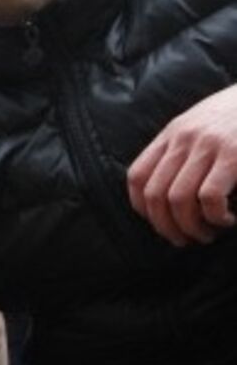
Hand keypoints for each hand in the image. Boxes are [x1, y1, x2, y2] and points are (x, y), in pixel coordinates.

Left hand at [127, 86, 236, 245]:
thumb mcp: (205, 125)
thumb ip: (185, 150)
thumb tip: (170, 195)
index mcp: (173, 133)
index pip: (137, 176)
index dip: (142, 208)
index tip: (160, 222)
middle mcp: (185, 138)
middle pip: (155, 194)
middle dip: (166, 227)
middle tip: (185, 239)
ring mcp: (209, 145)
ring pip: (178, 199)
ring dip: (191, 227)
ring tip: (207, 233)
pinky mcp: (234, 154)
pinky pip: (209, 197)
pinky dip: (215, 217)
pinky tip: (228, 219)